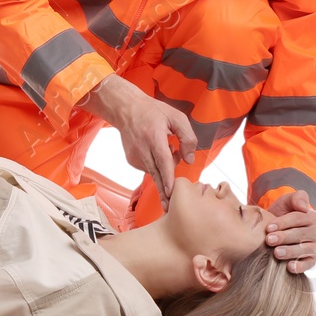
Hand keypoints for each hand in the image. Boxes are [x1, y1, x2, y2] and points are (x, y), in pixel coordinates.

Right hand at [112, 89, 196, 211]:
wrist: (126, 109)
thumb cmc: (153, 111)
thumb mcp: (176, 117)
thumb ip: (187, 138)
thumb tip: (190, 159)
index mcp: (153, 137)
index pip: (162, 162)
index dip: (167, 179)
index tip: (169, 194)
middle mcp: (142, 149)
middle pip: (157, 174)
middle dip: (164, 191)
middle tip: (169, 205)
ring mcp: (134, 156)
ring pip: (154, 171)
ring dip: (164, 168)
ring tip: (167, 149)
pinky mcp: (131, 160)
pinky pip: (149, 168)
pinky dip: (156, 165)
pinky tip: (156, 152)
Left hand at [265, 189, 315, 273]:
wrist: (276, 229)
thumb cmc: (281, 214)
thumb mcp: (286, 202)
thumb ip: (296, 198)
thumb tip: (303, 207)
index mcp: (311, 217)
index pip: (298, 218)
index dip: (283, 223)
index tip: (268, 227)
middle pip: (301, 234)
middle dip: (284, 237)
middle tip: (269, 240)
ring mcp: (315, 246)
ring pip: (305, 249)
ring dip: (290, 251)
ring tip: (276, 253)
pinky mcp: (312, 259)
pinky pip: (309, 264)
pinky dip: (301, 266)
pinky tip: (290, 267)